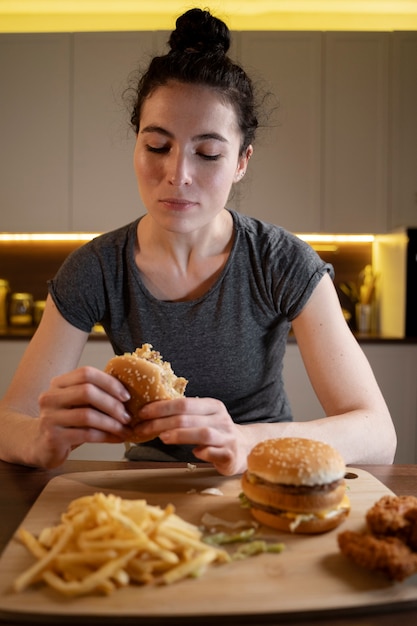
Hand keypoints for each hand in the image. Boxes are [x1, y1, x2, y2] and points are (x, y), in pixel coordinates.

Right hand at [35, 366, 132, 467]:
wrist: (42, 445)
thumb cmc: (67, 422)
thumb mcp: (78, 403)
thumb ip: (95, 393)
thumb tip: (127, 391)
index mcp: (59, 383)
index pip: (86, 373)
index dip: (109, 382)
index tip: (126, 396)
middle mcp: (50, 397)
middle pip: (87, 392)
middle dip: (112, 404)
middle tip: (127, 415)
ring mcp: (49, 417)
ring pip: (87, 415)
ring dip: (111, 423)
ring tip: (124, 429)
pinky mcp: (53, 437)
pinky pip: (86, 434)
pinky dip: (105, 436)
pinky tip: (116, 438)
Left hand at [133, 397, 247, 474]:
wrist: (244, 449)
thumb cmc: (215, 433)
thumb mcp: (202, 419)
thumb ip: (184, 416)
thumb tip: (149, 414)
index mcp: (212, 406)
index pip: (184, 402)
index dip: (161, 407)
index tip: (142, 413)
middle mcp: (221, 419)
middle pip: (189, 417)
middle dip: (162, 422)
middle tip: (143, 428)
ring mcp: (227, 437)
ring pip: (203, 433)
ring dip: (181, 435)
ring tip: (163, 438)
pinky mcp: (231, 455)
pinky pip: (216, 452)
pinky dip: (204, 452)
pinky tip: (194, 453)